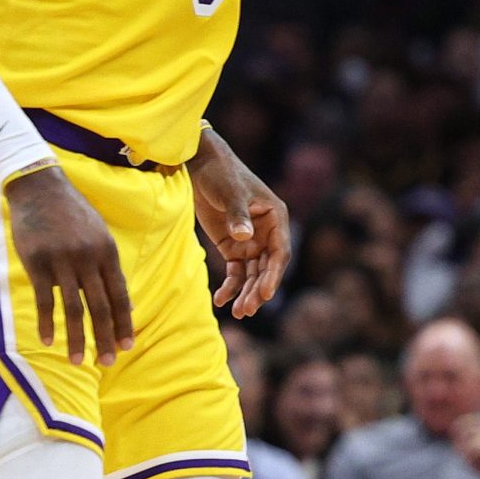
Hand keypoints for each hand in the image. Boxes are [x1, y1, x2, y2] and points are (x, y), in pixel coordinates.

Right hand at [7, 165, 133, 363]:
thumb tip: (125, 303)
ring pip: (74, 308)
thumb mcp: (99, 235)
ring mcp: (63, 261)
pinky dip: (47, 322)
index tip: (128, 346)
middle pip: (101, 307)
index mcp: (107, 252)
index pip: (121, 295)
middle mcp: (89, 258)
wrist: (40, 187)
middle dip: (106, 338)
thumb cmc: (71, 214)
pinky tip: (48, 341)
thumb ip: (108, 267)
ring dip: (77, 338)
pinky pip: (45, 299)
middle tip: (108, 363)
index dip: (125, 323)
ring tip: (77, 361)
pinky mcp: (38, 262)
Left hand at [192, 125, 291, 317]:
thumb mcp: (231, 192)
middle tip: (246, 310)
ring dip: (246, 293)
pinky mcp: (232, 246)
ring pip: (253, 274)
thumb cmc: (221, 174)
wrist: (199, 166)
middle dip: (258, 290)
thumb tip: (245, 238)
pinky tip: (220, 300)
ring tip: (237, 313)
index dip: (273, 275)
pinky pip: (235, 272)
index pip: (280, 252)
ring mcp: (250, 241)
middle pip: (267, 268)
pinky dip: (230, 286)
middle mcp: (267, 232)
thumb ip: (238, 215)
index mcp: (275, 218)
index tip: (265, 294)